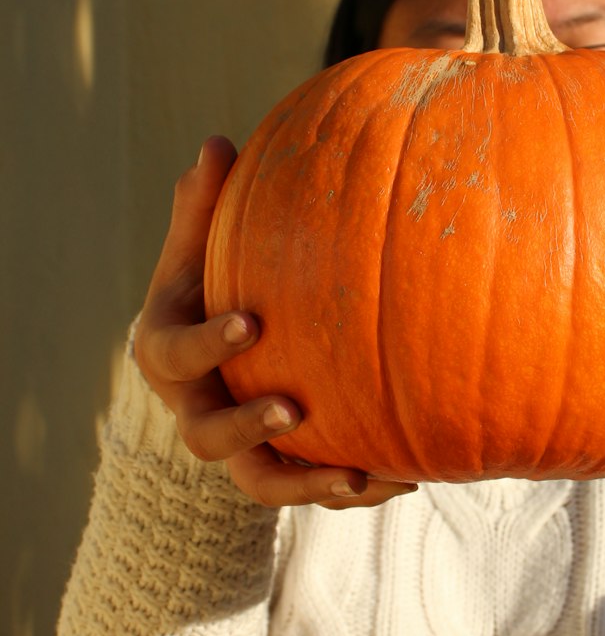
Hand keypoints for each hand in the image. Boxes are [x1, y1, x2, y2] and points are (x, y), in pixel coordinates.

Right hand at [133, 136, 416, 509]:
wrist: (218, 347)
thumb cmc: (206, 283)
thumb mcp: (197, 246)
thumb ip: (202, 205)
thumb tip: (216, 144)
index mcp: (166, 353)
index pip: (174, 355)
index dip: (207, 345)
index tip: (252, 323)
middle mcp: (194, 409)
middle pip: (205, 438)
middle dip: (245, 427)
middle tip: (290, 409)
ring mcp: (235, 448)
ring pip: (261, 484)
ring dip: (308, 484)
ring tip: (361, 476)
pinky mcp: (277, 470)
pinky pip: (309, 491)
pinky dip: (352, 490)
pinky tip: (406, 479)